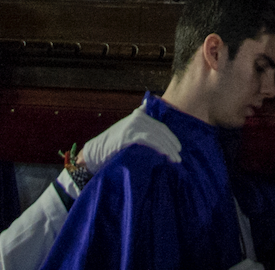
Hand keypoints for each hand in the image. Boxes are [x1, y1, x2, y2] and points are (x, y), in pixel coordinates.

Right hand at [70, 105, 184, 185]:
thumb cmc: (113, 145)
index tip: (178, 149)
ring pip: (157, 136)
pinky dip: (159, 148)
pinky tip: (165, 156)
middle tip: (179, 158)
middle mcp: (137, 117)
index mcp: (139, 115)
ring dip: (168, 149)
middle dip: (172, 145)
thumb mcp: (128, 131)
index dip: (171, 138)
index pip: (160, 126)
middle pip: (161, 131)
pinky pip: (149, 140)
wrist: (95, 152)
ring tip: (175, 160)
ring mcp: (133, 125)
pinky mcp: (129, 135)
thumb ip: (142, 126)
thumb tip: (155, 121)